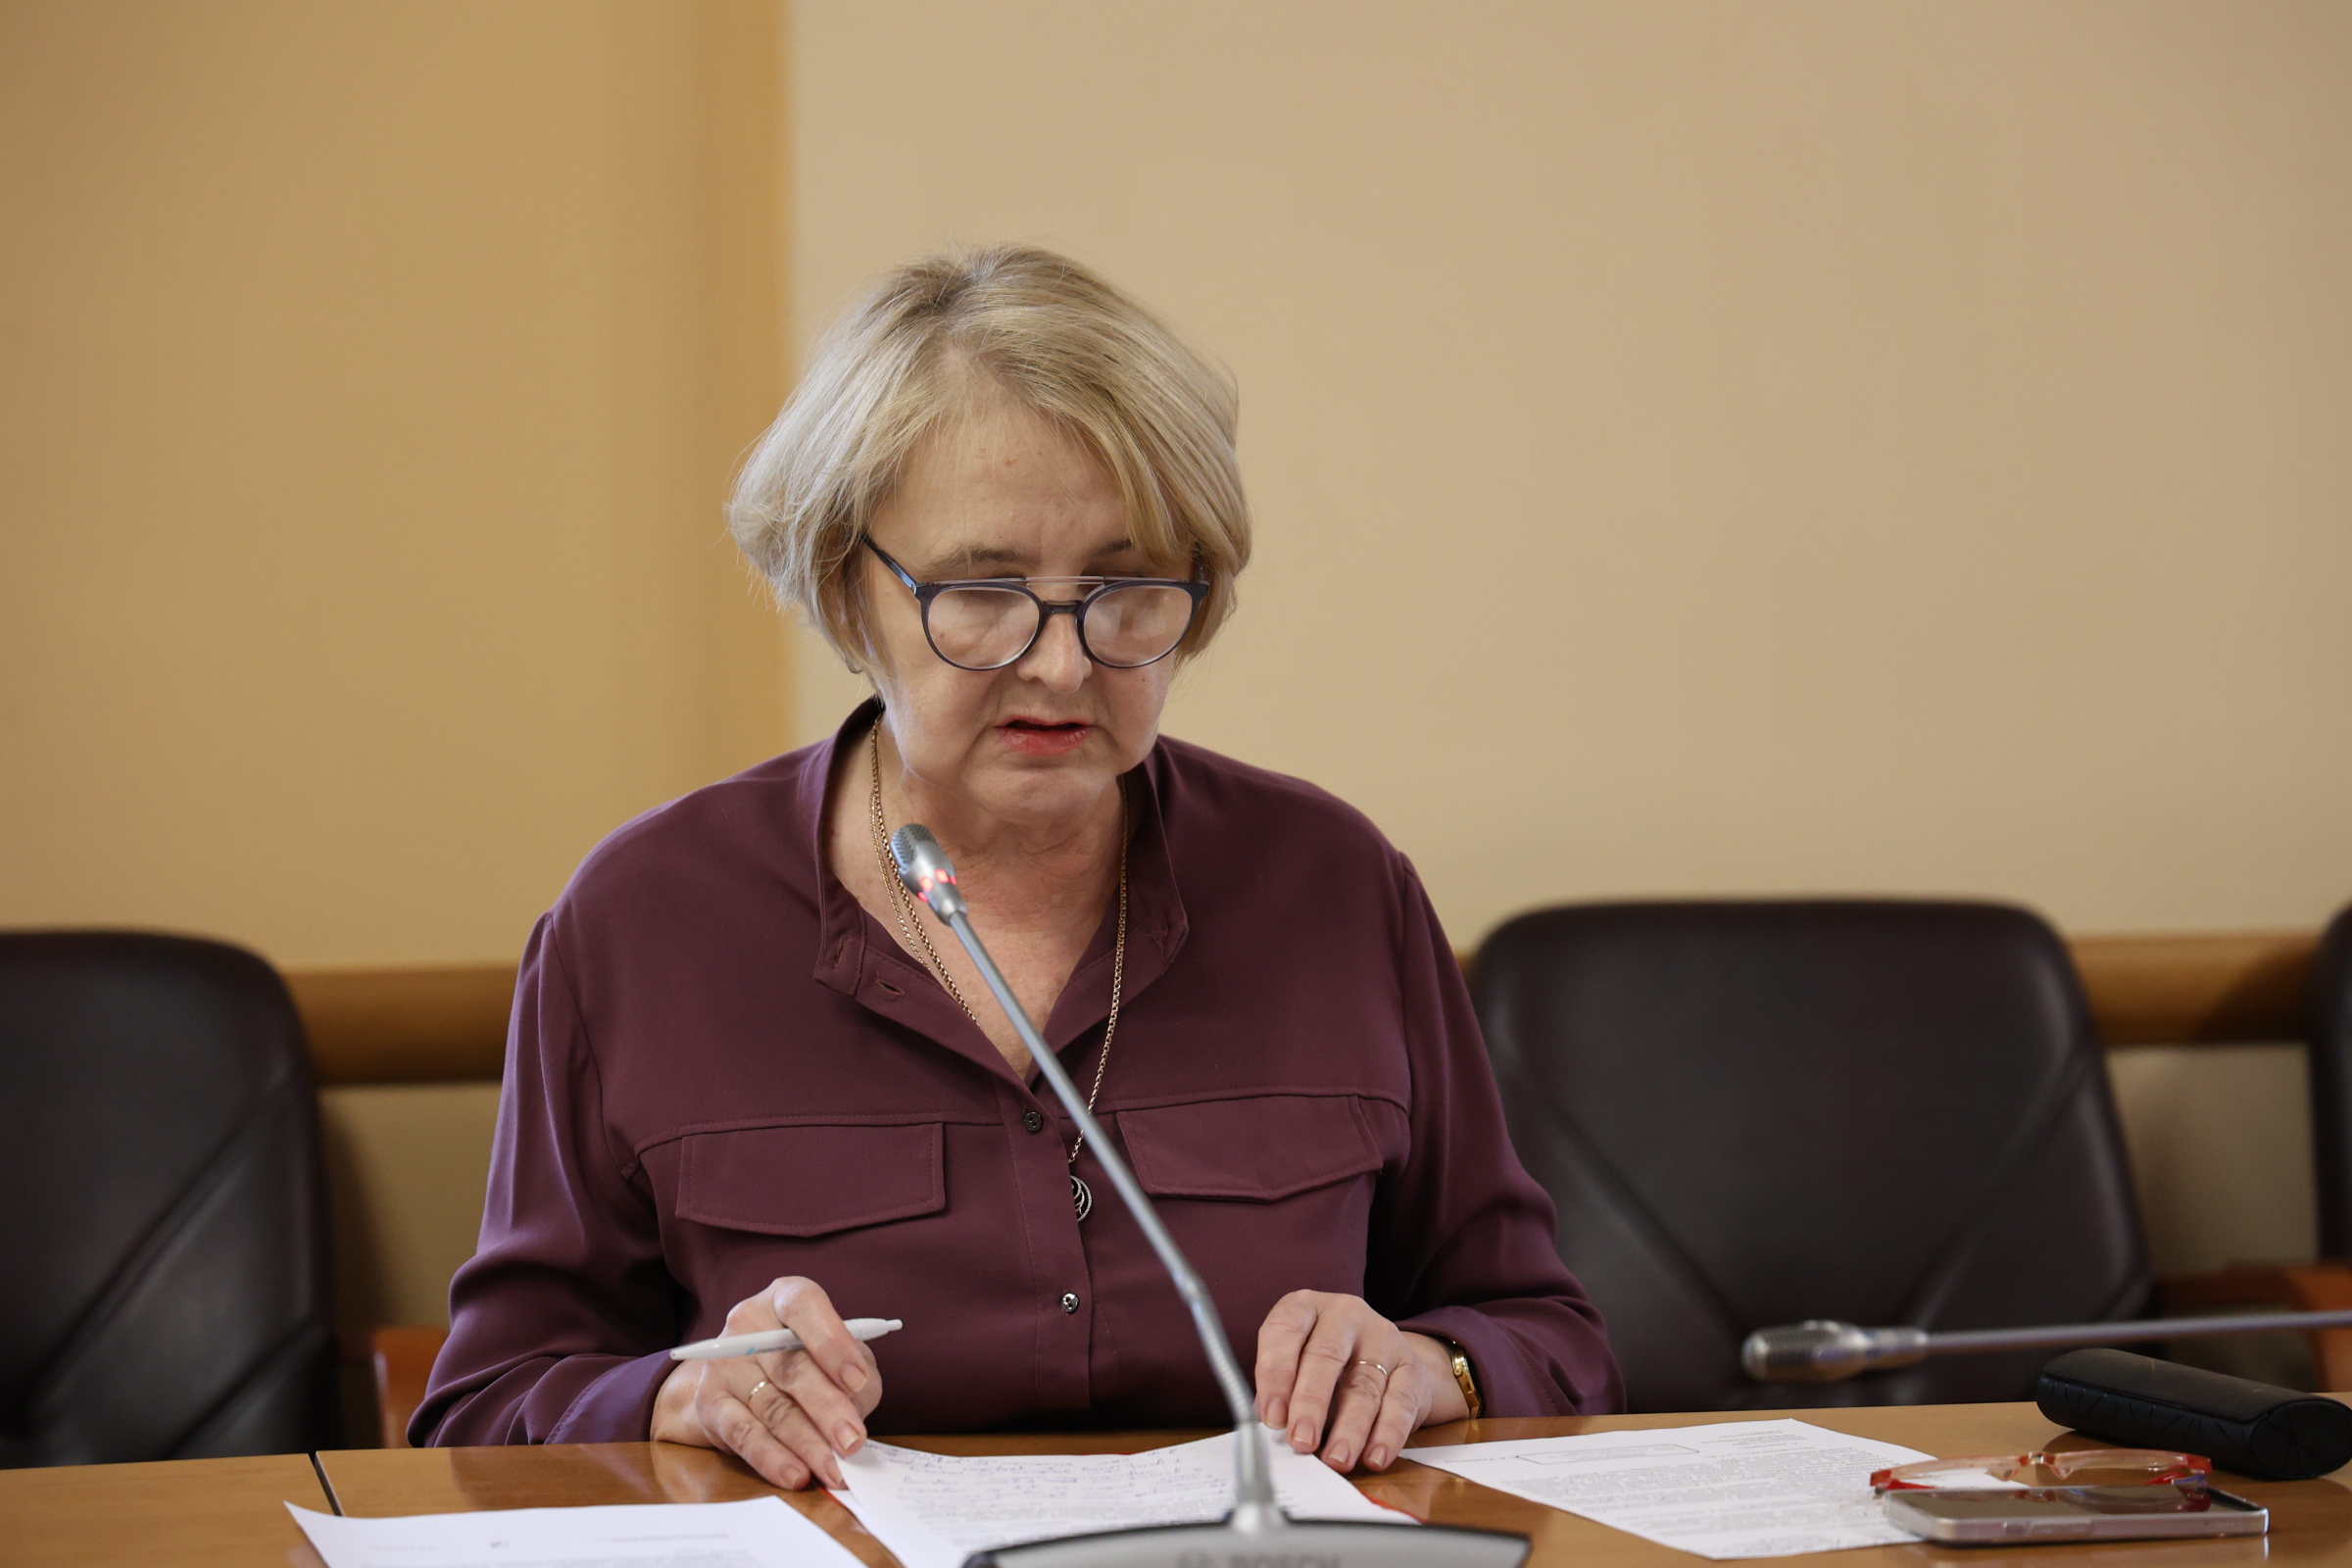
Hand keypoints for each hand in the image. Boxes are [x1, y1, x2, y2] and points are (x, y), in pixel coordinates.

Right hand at [650, 1277, 882, 1488]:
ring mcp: (724, 1363)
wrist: (742, 1375)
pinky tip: (797, 1475)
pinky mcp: (710, 1403)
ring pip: (772, 1406)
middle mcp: (749, 1324)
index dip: (832, 1343)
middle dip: (827, 1408)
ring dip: (807, 1443)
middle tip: (852, 1441)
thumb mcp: (839, 1354)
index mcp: (785, 1298)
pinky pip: (744, 1435)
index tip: (858, 1380)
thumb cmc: (806, 1358)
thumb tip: (856, 1413)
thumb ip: (856, 1374)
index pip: (804, 1307)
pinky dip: (772, 1458)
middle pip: (791, 1367)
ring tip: (834, 1469)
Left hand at [1252, 1291, 1466, 1472]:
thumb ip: (1281, 1393)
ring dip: (1350, 1428)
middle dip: (1311, 1403)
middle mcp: (1344, 1314)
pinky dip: (1388, 1434)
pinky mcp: (1411, 1366)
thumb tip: (1272, 1428)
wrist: (1386, 1359)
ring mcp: (1382, 1337)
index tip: (1272, 1417)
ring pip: (1364, 1385)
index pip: (1285, 1330)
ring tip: (1337, 1458)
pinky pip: (1400, 1403)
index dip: (1275, 1373)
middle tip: (1301, 1441)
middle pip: (1326, 1356)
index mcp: (1305, 1307)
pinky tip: (1375, 1456)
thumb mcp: (1296, 1365)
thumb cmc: (1325, 1366)